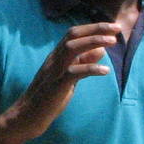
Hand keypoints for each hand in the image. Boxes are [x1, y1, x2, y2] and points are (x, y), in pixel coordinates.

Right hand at [3, 22, 119, 140]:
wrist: (26, 116)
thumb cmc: (48, 97)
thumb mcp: (69, 78)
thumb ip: (83, 63)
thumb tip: (101, 50)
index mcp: (56, 56)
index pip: (74, 34)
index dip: (94, 28)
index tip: (113, 27)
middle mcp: (54, 59)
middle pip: (73, 35)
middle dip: (96, 29)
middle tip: (117, 29)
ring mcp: (53, 71)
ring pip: (71, 48)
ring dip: (93, 42)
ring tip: (112, 42)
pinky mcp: (55, 86)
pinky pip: (73, 72)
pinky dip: (90, 68)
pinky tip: (105, 70)